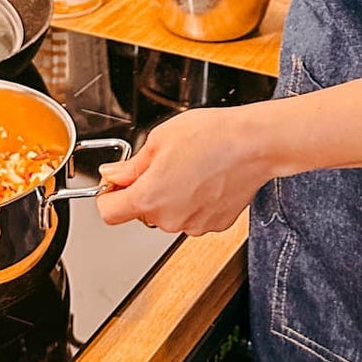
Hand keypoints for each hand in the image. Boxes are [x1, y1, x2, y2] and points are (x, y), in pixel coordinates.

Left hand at [97, 106, 272, 235]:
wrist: (254, 144)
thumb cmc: (212, 136)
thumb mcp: (159, 139)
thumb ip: (131, 165)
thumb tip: (112, 174)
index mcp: (149, 198)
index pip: (109, 212)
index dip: (107, 195)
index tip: (114, 184)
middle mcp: (170, 219)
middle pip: (141, 211)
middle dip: (144, 189)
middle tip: (161, 163)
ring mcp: (194, 225)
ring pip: (168, 213)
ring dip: (170, 196)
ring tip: (189, 167)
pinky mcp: (215, 224)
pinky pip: (192, 216)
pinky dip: (193, 201)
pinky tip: (205, 179)